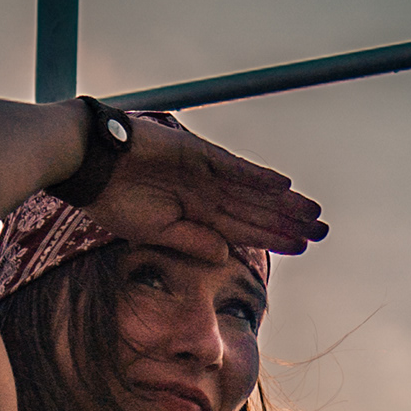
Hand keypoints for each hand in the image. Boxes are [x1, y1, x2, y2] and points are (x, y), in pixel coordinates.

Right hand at [87, 112, 326, 262]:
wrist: (87, 166)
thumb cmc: (111, 201)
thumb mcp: (155, 233)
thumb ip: (192, 242)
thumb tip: (225, 257)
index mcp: (197, 214)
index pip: (244, 229)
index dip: (274, 238)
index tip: (302, 248)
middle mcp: (206, 192)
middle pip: (257, 209)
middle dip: (290, 221)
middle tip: (323, 231)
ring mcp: (204, 171)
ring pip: (253, 190)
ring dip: (283, 202)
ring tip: (313, 212)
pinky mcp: (196, 153)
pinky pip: (233, 167)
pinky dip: (257, 176)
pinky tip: (283, 185)